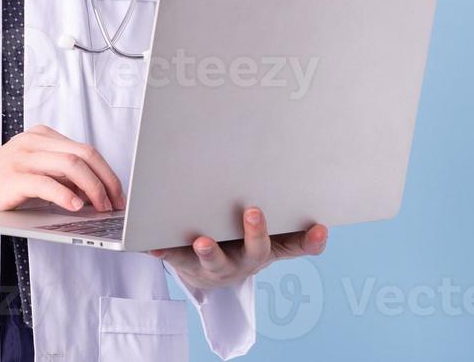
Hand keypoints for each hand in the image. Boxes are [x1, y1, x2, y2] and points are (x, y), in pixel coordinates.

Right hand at [0, 124, 124, 233]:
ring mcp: (23, 157)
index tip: (117, 193)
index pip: (85, 149)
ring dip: (93, 189)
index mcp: (41, 136)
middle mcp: (34, 141)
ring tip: (101, 207)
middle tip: (116, 202)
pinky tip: (76, 207)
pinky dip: (67, 195)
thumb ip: (57, 174)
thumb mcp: (30, 172)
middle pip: (85, 154)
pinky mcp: (13, 177)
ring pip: (72, 166)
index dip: (107, 172)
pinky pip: (48, 183)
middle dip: (107, 180)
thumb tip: (92, 191)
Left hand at [147, 207, 326, 290]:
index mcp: (267, 249)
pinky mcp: (186, 265)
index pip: (296, 246)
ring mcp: (216, 266)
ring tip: (202, 241)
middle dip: (256, 234)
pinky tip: (153, 244)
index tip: (320, 228)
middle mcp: (245, 261)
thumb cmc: (240, 241)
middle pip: (256, 252)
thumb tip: (309, 202)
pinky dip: (164, 251)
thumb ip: (286, 221)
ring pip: (215, 263)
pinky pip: (175, 259)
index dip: (311, 241)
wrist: (208, 272)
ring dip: (210, 252)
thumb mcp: (267, 234)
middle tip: (253, 212)